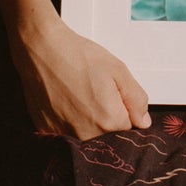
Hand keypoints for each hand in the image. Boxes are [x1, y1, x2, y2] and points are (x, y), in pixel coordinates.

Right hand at [12, 21, 151, 140]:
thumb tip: (143, 121)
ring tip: (76, 91)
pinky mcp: (47, 130)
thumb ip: (136, 98)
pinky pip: (65, 130)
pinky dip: (67, 118)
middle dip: (105, 114)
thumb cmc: (78, 56)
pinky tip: (63, 98)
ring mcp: (65, 135)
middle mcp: (87, 135)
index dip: (123, 107)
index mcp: (109, 121)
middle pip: (106, 132)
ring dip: (86, 117)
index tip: (112, 93)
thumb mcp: (118, 70)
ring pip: (86, 133)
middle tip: (92, 89)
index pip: (128, 126)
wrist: (42, 50)